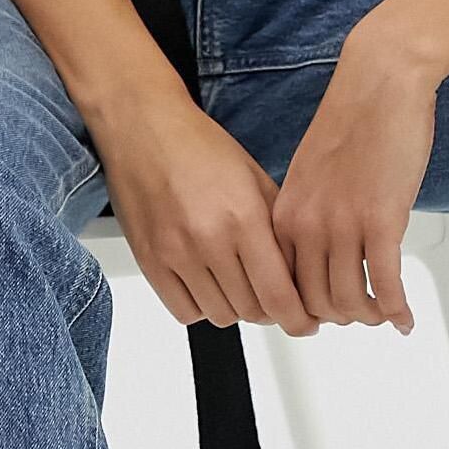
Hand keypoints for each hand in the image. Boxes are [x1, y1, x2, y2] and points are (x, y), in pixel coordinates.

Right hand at [91, 87, 320, 336]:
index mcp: (243, 217)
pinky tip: (209, 284)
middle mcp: (209, 239)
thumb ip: (278, 229)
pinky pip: (184, 311)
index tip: (305, 322)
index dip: (298, 319)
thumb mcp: (255, 177)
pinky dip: (202, 307)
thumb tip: (300, 274)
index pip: (278, 296)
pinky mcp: (149, 261)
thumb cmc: (198, 145)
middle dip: (271, 310)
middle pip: (252, 311)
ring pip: (220, 316)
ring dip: (237, 308)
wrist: (142, 126)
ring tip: (240, 284)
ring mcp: (175, 254)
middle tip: (274, 295)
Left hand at [269, 34, 436, 332]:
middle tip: (363, 314)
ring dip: (371, 316)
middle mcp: (306, 225)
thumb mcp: (311, 174)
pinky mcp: (381, 221)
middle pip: (315, 304)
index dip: (304, 310)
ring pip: (350, 302)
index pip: (282, 287)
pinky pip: (386, 285)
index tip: (323, 315)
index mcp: (284, 214)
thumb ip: (307, 215)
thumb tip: (319, 255)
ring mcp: (342, 225)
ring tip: (385, 313)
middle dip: (341, 317)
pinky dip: (397, 310)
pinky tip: (405, 318)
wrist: (380, 81)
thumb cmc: (354, 120)